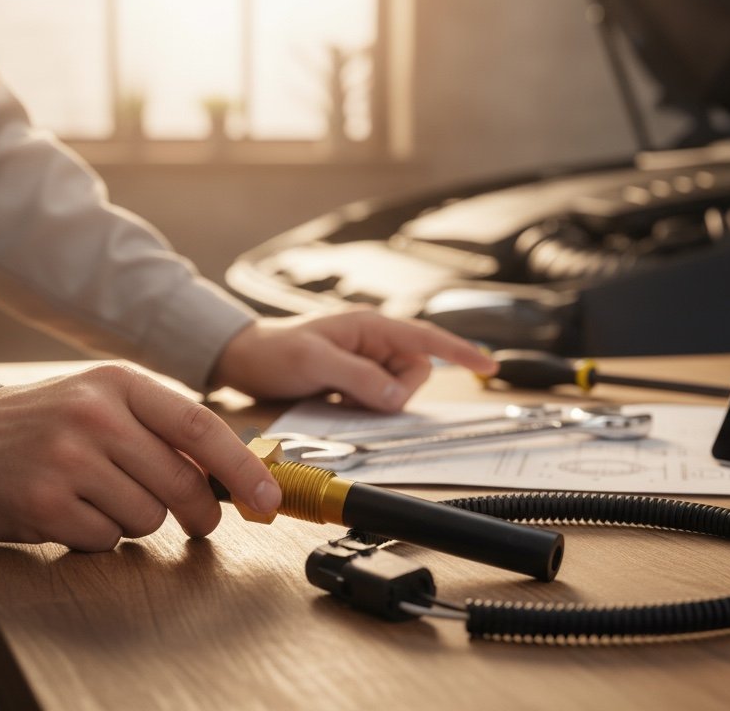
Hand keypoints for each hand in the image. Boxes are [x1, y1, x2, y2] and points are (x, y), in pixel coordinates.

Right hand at [0, 364, 279, 551]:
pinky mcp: (44, 503)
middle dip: (200, 512)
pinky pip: (106, 539)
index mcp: (120, 383)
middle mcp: (96, 416)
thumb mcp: (105, 401)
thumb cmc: (46, 422)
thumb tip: (233, 473)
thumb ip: (163, 428)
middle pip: (181, 482)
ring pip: (147, 516)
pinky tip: (72, 512)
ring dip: (137, 521)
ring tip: (102, 498)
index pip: (200, 425)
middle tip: (199, 520)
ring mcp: (68, 460)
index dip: (242, 468)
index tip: (268, 498)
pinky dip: (99, 536)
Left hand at [209, 310, 497, 411]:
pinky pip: (378, 397)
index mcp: (370, 326)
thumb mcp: (314, 362)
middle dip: (396, 391)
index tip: (488, 366)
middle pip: (415, 372)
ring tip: (341, 396)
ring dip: (378, 400)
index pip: (426, 338)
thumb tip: (397, 396)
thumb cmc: (273, 351)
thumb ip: (359, 377)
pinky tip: (339, 401)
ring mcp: (364, 361)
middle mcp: (373, 341)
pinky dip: (367, 405)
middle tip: (356, 394)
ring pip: (397, 389)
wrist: (241, 360)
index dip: (460, 351)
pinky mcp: (354, 380)